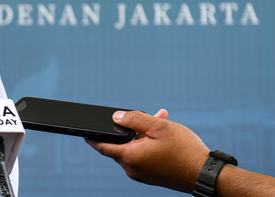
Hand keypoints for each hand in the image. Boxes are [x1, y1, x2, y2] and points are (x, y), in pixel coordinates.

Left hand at [87, 109, 209, 192]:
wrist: (207, 175)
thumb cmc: (184, 151)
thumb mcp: (158, 127)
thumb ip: (134, 119)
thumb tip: (116, 117)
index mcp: (129, 157)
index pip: (103, 146)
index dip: (92, 137)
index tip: (84, 131)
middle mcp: (132, 169)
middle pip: (123, 144)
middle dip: (132, 128)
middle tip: (149, 115)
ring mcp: (142, 174)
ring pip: (135, 148)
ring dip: (144, 134)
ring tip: (161, 119)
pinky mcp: (152, 176)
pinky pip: (144, 156)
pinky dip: (149, 144)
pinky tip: (163, 134)